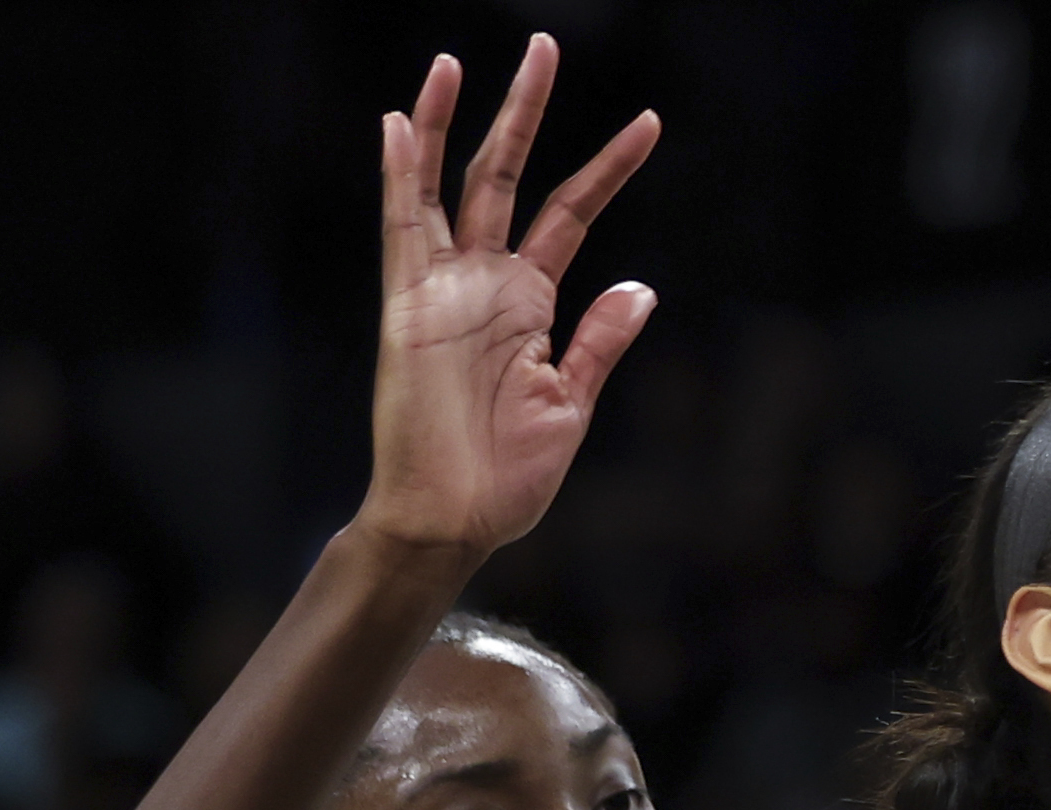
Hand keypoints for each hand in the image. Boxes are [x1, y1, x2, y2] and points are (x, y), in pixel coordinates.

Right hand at [356, 39, 659, 559]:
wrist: (453, 521)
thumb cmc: (507, 476)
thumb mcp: (573, 403)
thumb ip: (600, 340)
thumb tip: (640, 286)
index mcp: (529, 303)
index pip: (570, 214)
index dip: (608, 169)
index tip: (649, 123)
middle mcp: (484, 283)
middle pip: (505, 177)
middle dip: (525, 113)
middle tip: (545, 46)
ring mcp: (443, 289)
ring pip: (447, 187)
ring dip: (453, 124)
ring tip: (457, 62)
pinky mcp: (407, 306)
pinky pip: (402, 230)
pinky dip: (401, 177)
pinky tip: (402, 124)